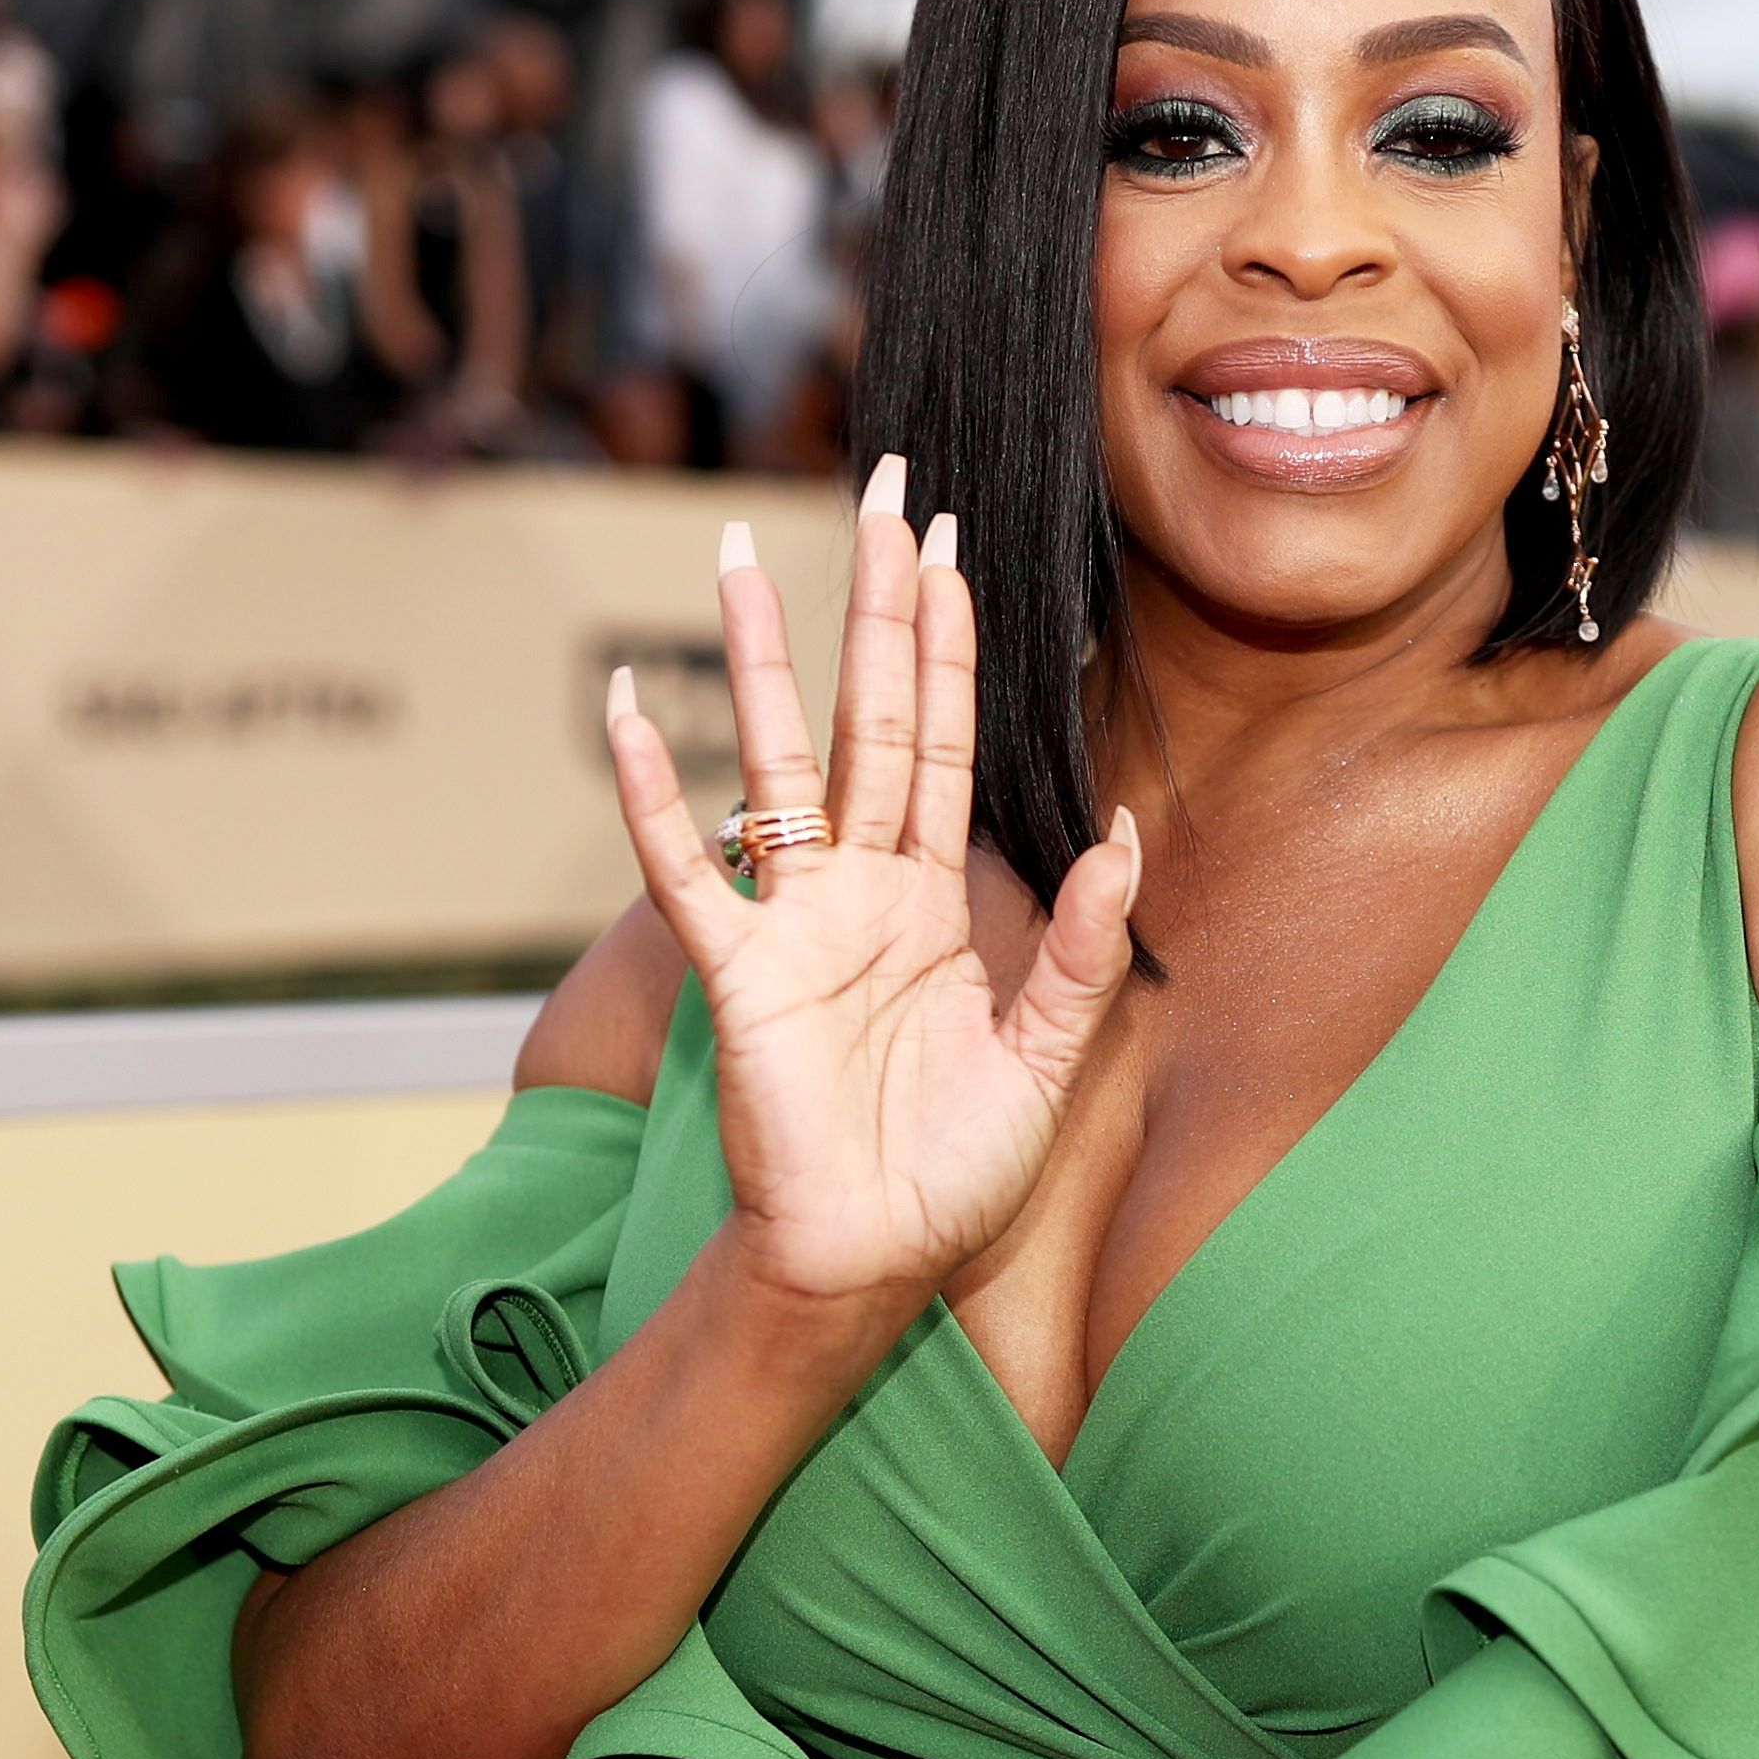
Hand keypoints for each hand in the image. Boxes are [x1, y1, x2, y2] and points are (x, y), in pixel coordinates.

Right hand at [604, 459, 1143, 1319]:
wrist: (872, 1267)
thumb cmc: (951, 1176)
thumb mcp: (1047, 1058)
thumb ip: (1081, 947)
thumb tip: (1123, 837)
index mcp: (934, 901)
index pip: (947, 744)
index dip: (954, 648)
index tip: (956, 550)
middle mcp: (861, 889)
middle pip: (872, 715)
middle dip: (881, 605)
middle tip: (888, 492)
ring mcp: (794, 922)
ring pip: (778, 761)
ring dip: (763, 660)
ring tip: (742, 556)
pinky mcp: (739, 975)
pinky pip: (691, 870)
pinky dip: (659, 795)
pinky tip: (636, 712)